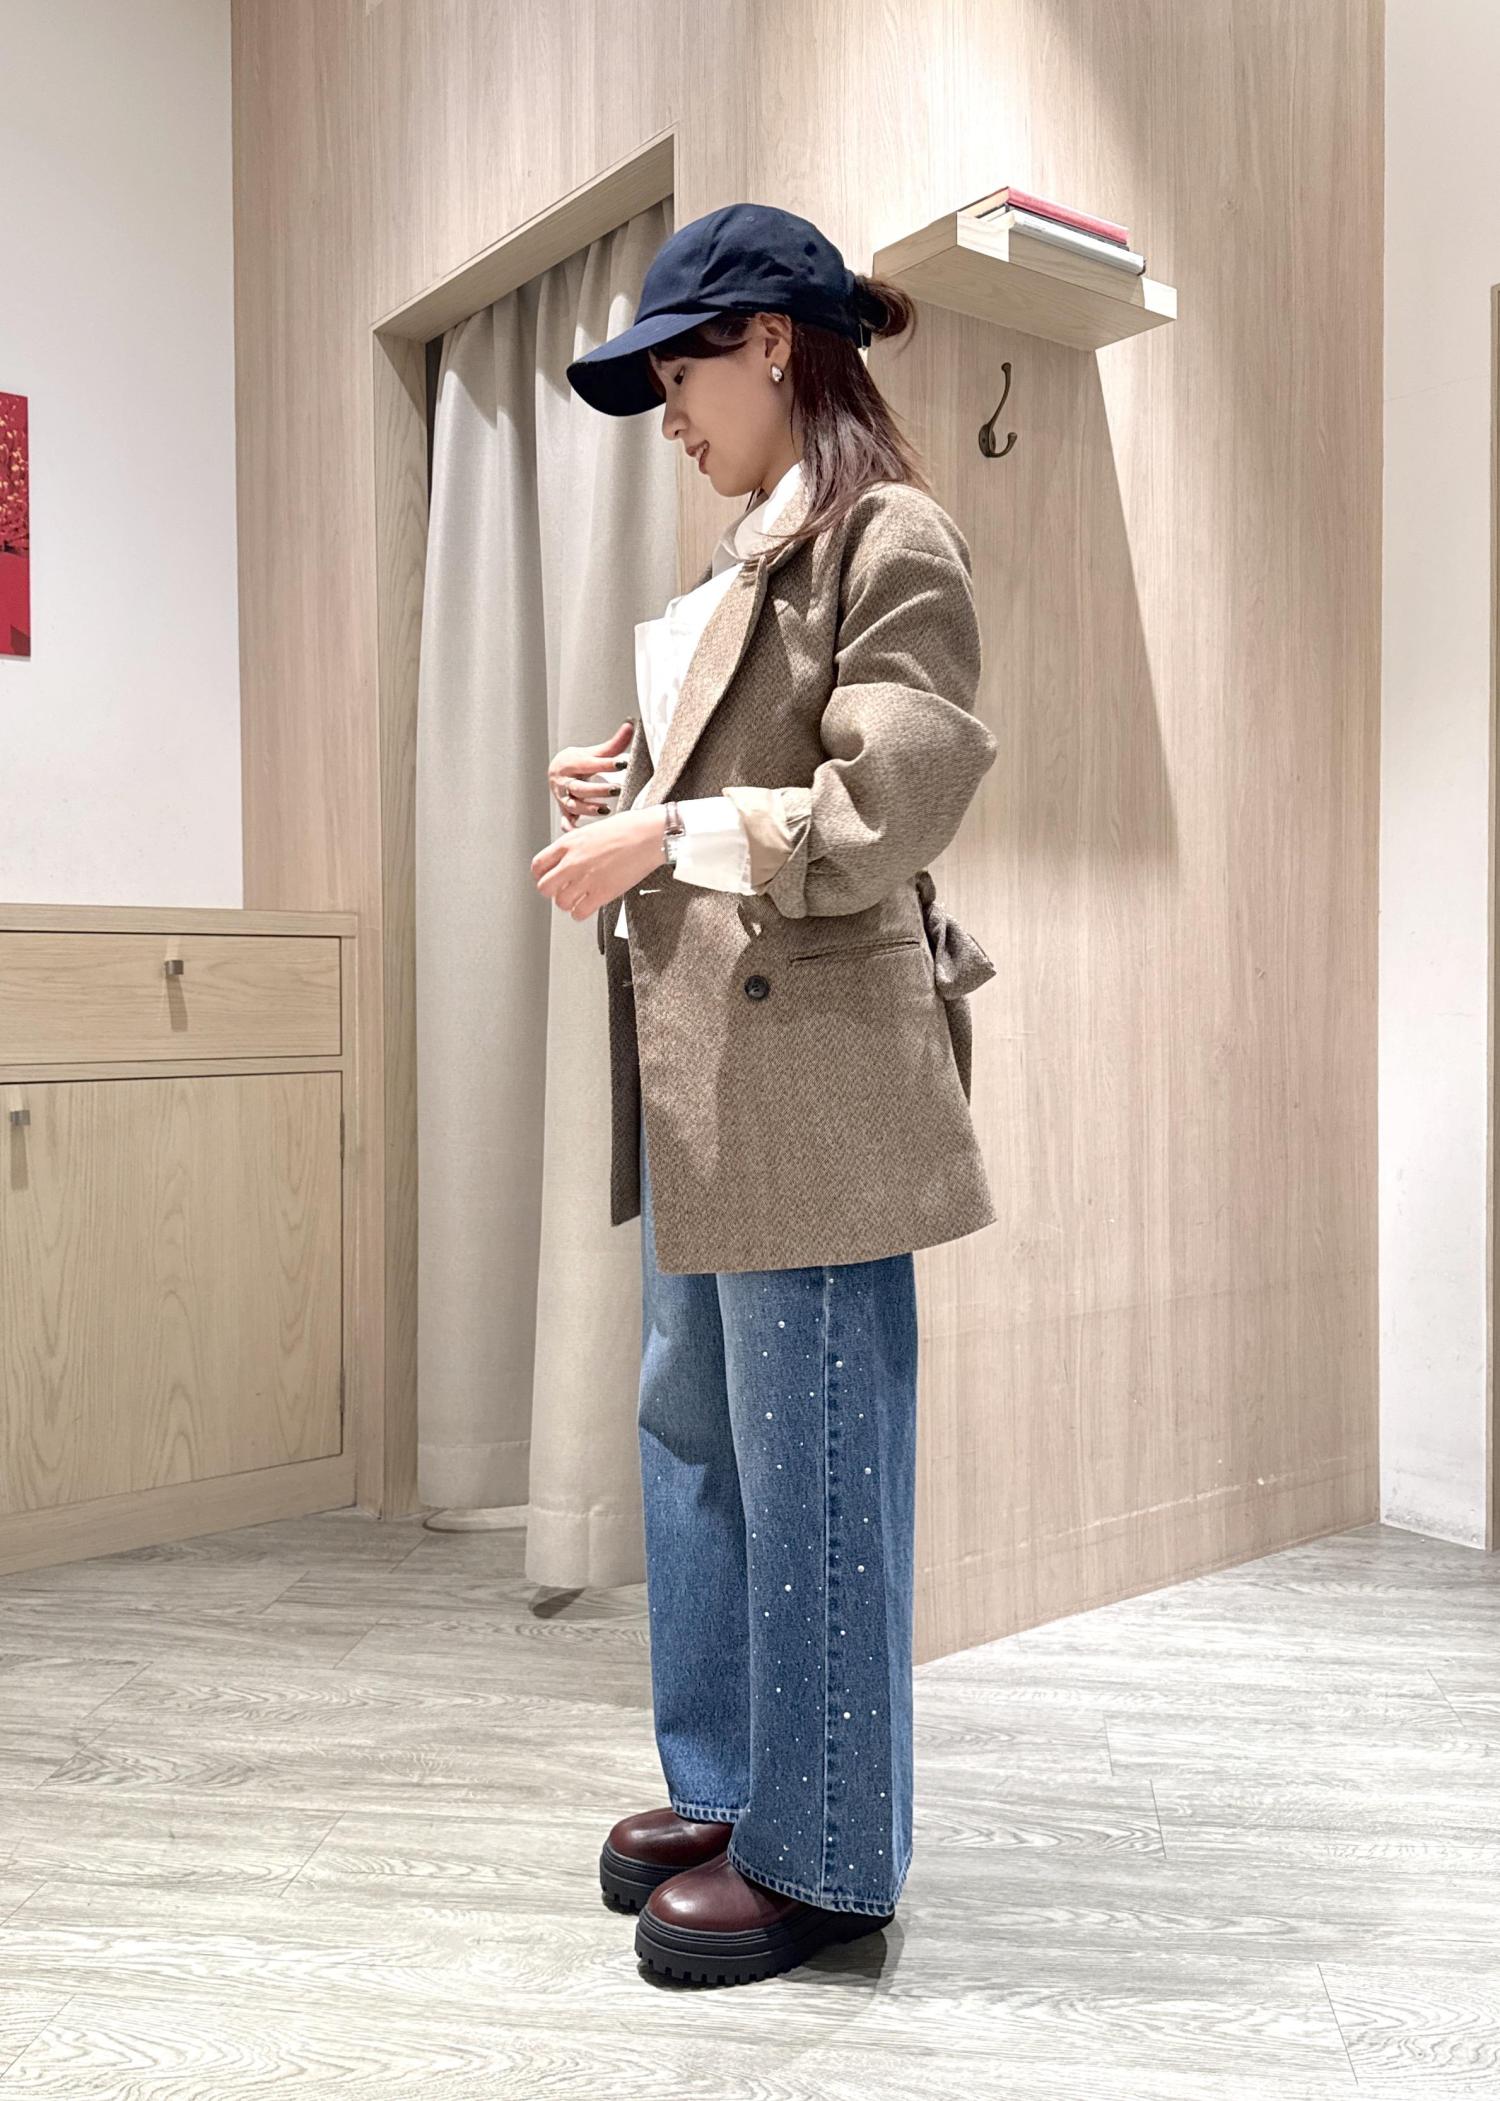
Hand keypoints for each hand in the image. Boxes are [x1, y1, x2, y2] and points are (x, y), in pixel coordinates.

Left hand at [532, 805, 667, 920]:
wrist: (650, 836)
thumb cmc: (628, 828)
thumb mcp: (591, 830)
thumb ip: (575, 846)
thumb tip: (566, 858)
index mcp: (568, 843)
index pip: (538, 865)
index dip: (540, 875)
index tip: (546, 878)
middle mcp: (573, 861)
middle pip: (544, 887)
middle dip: (552, 891)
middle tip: (561, 890)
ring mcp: (586, 879)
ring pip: (561, 903)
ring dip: (568, 903)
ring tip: (577, 898)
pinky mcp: (602, 893)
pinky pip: (579, 913)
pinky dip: (580, 913)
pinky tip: (587, 906)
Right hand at [549, 719, 633, 829]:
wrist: (556, 771)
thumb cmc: (577, 762)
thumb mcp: (593, 752)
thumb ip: (613, 744)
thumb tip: (630, 725)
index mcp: (571, 763)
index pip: (590, 764)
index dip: (606, 764)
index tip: (623, 763)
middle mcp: (564, 781)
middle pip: (580, 787)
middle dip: (597, 790)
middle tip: (617, 789)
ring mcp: (563, 797)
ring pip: (573, 805)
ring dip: (588, 809)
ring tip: (605, 810)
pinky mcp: (564, 810)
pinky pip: (565, 821)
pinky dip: (570, 827)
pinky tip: (579, 832)